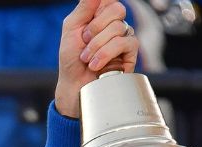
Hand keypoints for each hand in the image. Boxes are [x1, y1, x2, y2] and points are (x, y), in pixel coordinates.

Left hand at [55, 0, 138, 119]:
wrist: (74, 85)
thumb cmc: (71, 59)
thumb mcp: (71, 28)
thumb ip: (84, 7)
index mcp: (100, 14)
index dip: (101, 6)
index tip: (89, 20)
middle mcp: (115, 23)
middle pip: (117, 9)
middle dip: (95, 27)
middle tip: (84, 41)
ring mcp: (124, 37)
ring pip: (118, 28)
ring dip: (97, 45)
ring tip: (87, 58)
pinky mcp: (131, 53)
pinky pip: (125, 43)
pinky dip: (106, 54)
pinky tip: (96, 65)